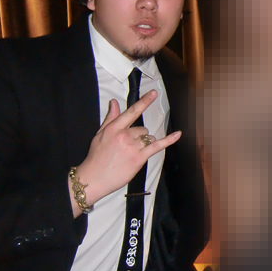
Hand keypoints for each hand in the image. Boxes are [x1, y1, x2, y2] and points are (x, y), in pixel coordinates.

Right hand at [69, 91, 181, 215]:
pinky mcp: (139, 158)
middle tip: (127, 148)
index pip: (132, 111)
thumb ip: (110, 118)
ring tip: (131, 154)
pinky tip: (177, 134)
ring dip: (145, 144)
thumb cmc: (96, 157)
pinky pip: (157, 146)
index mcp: (114, 128)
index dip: (144, 101)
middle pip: (142, 129)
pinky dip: (168, 140)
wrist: (94, 178)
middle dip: (139, 136)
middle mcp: (124, 135)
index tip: (154, 93)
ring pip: (149, 138)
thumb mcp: (99, 134)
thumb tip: (114, 102)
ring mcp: (132, 146)